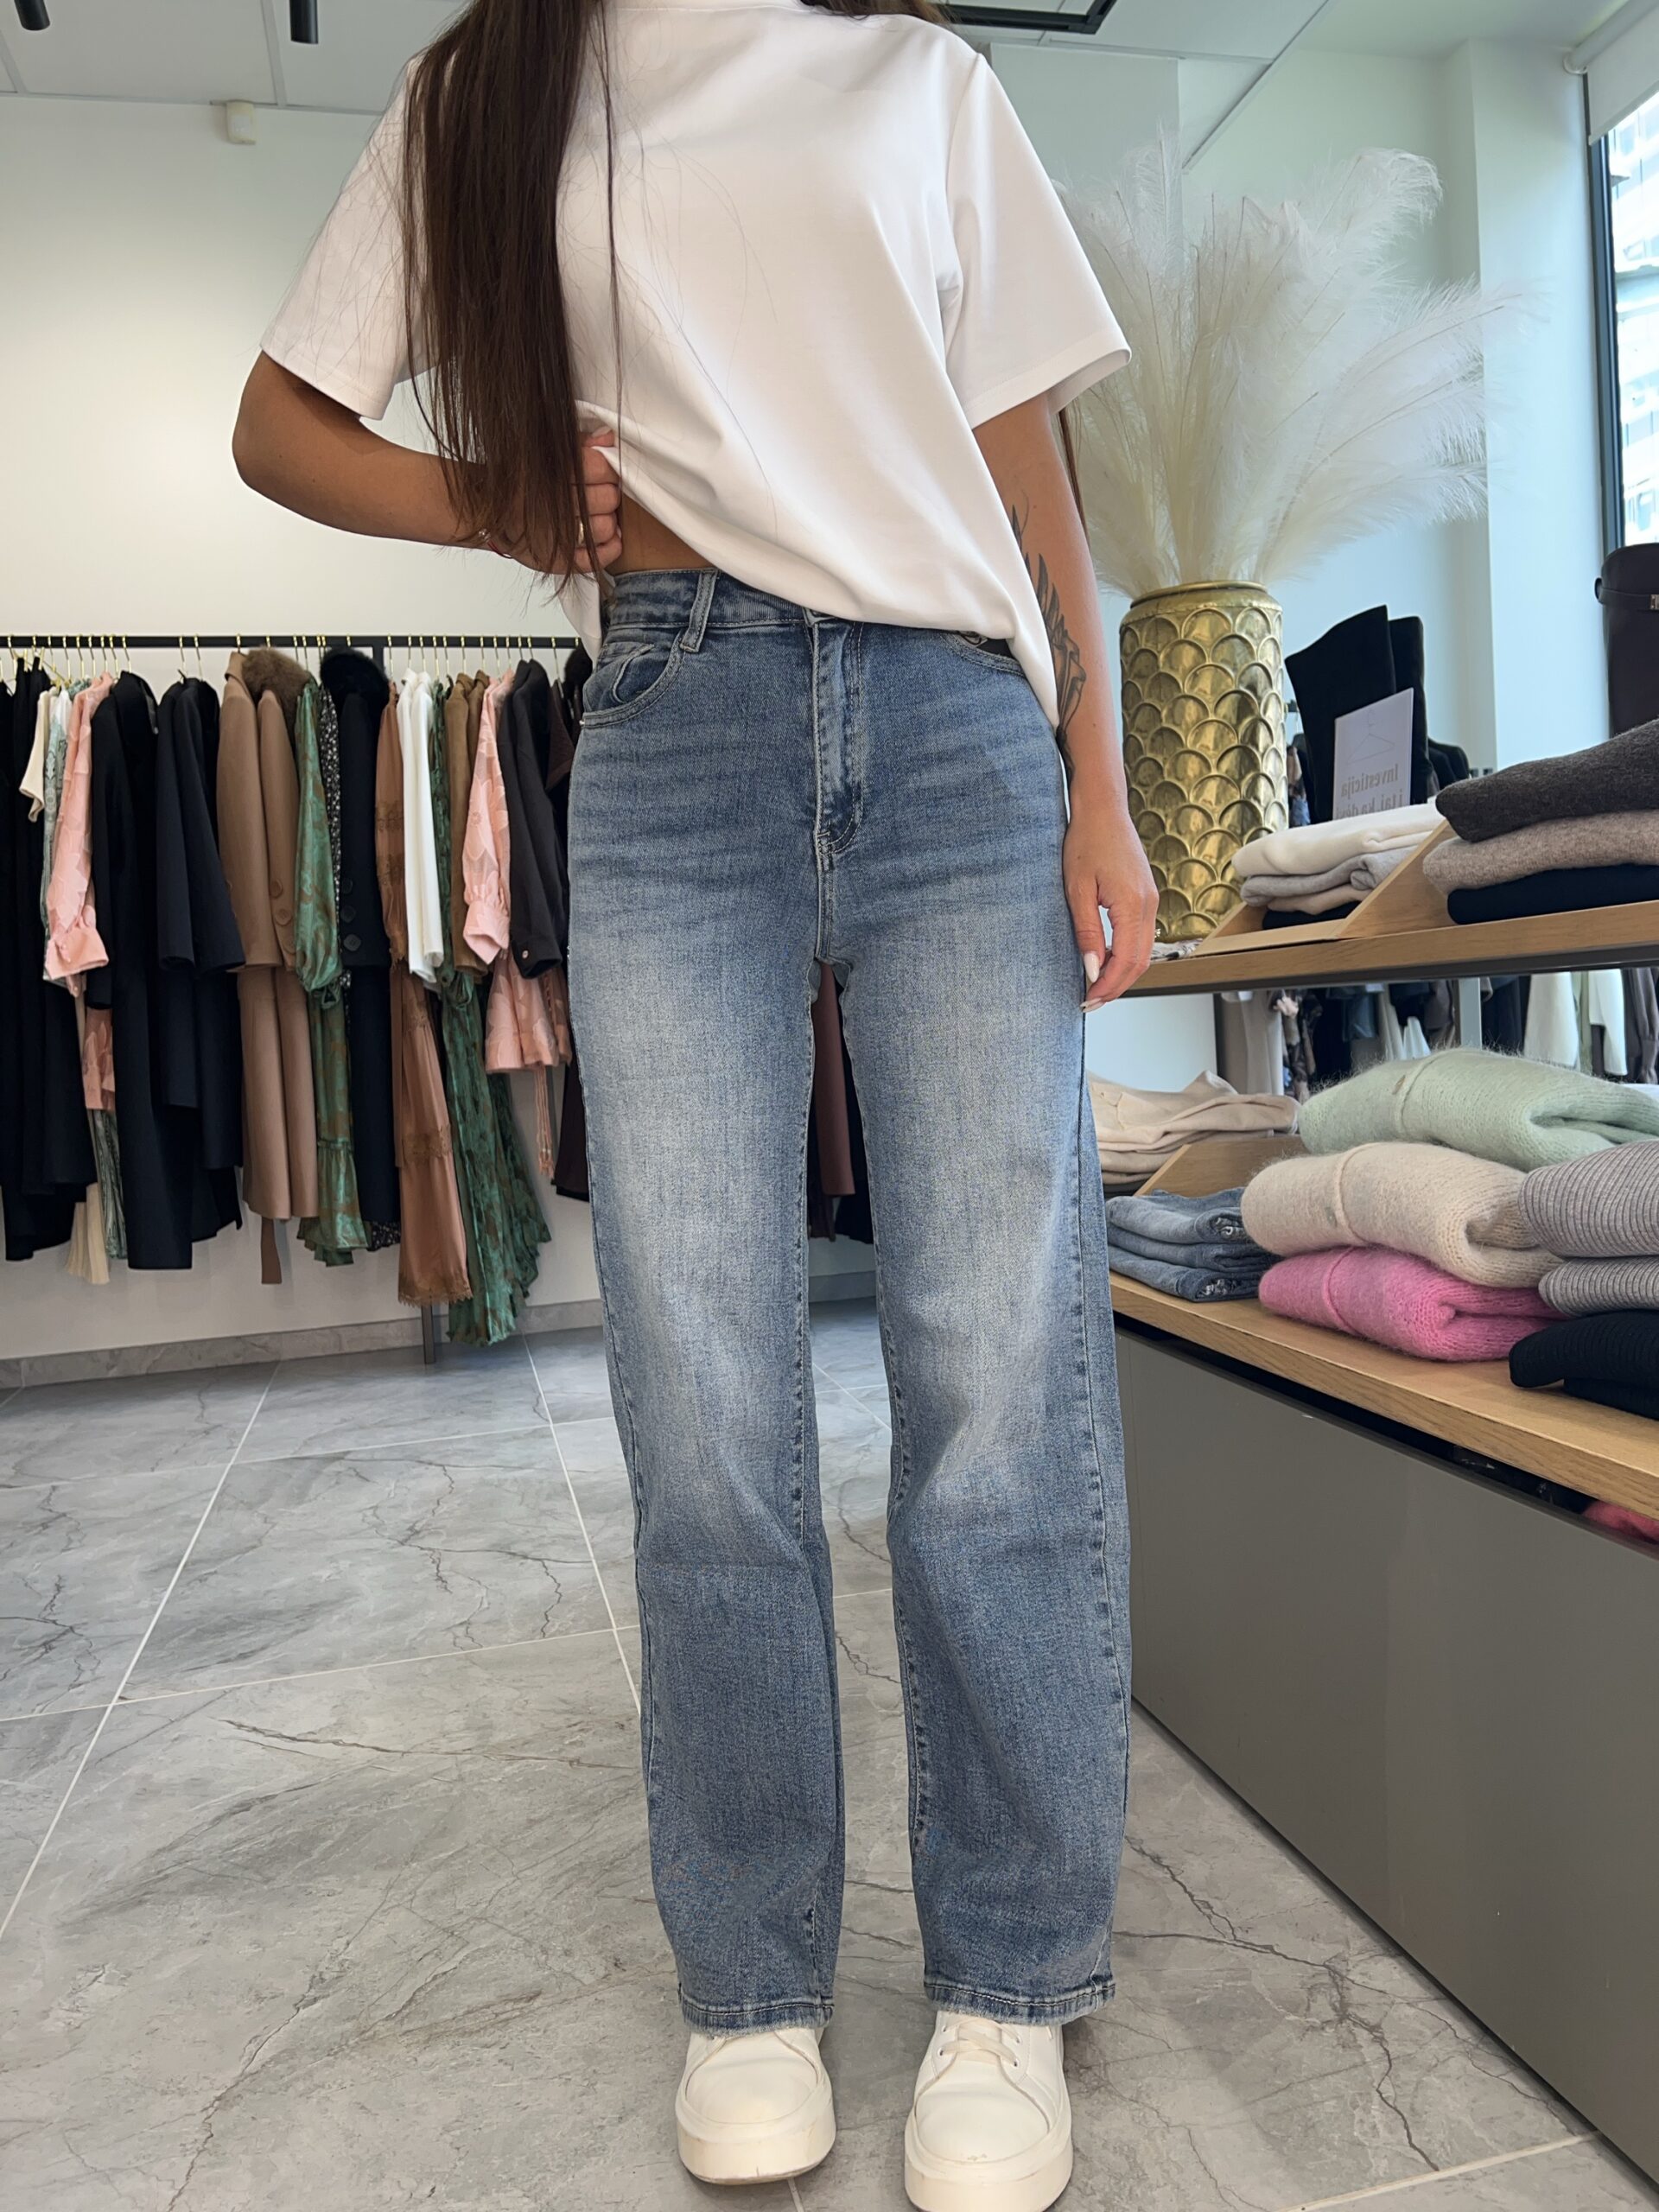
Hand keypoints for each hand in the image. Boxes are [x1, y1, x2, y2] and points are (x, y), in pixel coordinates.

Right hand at [477, 430, 621, 572]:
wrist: (489, 510)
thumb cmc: (520, 480)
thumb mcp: (542, 450)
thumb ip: (578, 442)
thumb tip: (607, 437)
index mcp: (548, 474)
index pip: (601, 468)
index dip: (607, 469)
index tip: (602, 471)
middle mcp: (551, 508)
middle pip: (608, 498)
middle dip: (607, 493)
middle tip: (597, 492)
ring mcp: (555, 538)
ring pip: (607, 528)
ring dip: (607, 520)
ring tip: (593, 513)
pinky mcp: (559, 562)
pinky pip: (598, 559)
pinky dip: (608, 547)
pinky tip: (601, 535)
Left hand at [1063, 786, 1157, 1009]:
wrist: (1103, 809)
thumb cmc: (1086, 841)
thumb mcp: (1077, 890)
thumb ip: (1087, 932)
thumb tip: (1092, 970)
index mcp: (1132, 904)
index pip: (1125, 961)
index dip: (1108, 986)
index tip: (1089, 1001)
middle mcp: (1148, 905)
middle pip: (1140, 962)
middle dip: (1117, 986)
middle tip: (1090, 1002)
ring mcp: (1150, 900)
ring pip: (1143, 951)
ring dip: (1122, 972)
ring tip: (1095, 985)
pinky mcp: (1145, 896)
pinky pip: (1141, 935)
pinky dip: (1125, 954)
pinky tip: (1104, 959)